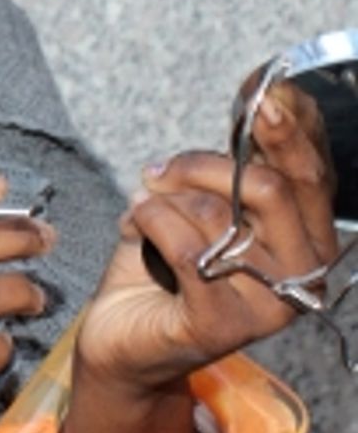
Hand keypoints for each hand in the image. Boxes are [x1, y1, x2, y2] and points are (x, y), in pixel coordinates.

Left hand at [63, 102, 337, 432]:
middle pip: (274, 187)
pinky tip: (136, 221)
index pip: (312, 173)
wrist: (119, 340)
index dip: (293, 125)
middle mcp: (299, 274)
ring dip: (169, 197)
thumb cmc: (161, 269)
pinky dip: (151, 219)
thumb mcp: (202, 204)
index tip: (266, 91)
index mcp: (306, 240)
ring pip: (223, 213)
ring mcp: (266, 305)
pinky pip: (187, 246)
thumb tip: (256, 109)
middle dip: (208, 163)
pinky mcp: (221, 324)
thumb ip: (230, 169)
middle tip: (166, 166)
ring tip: (146, 205)